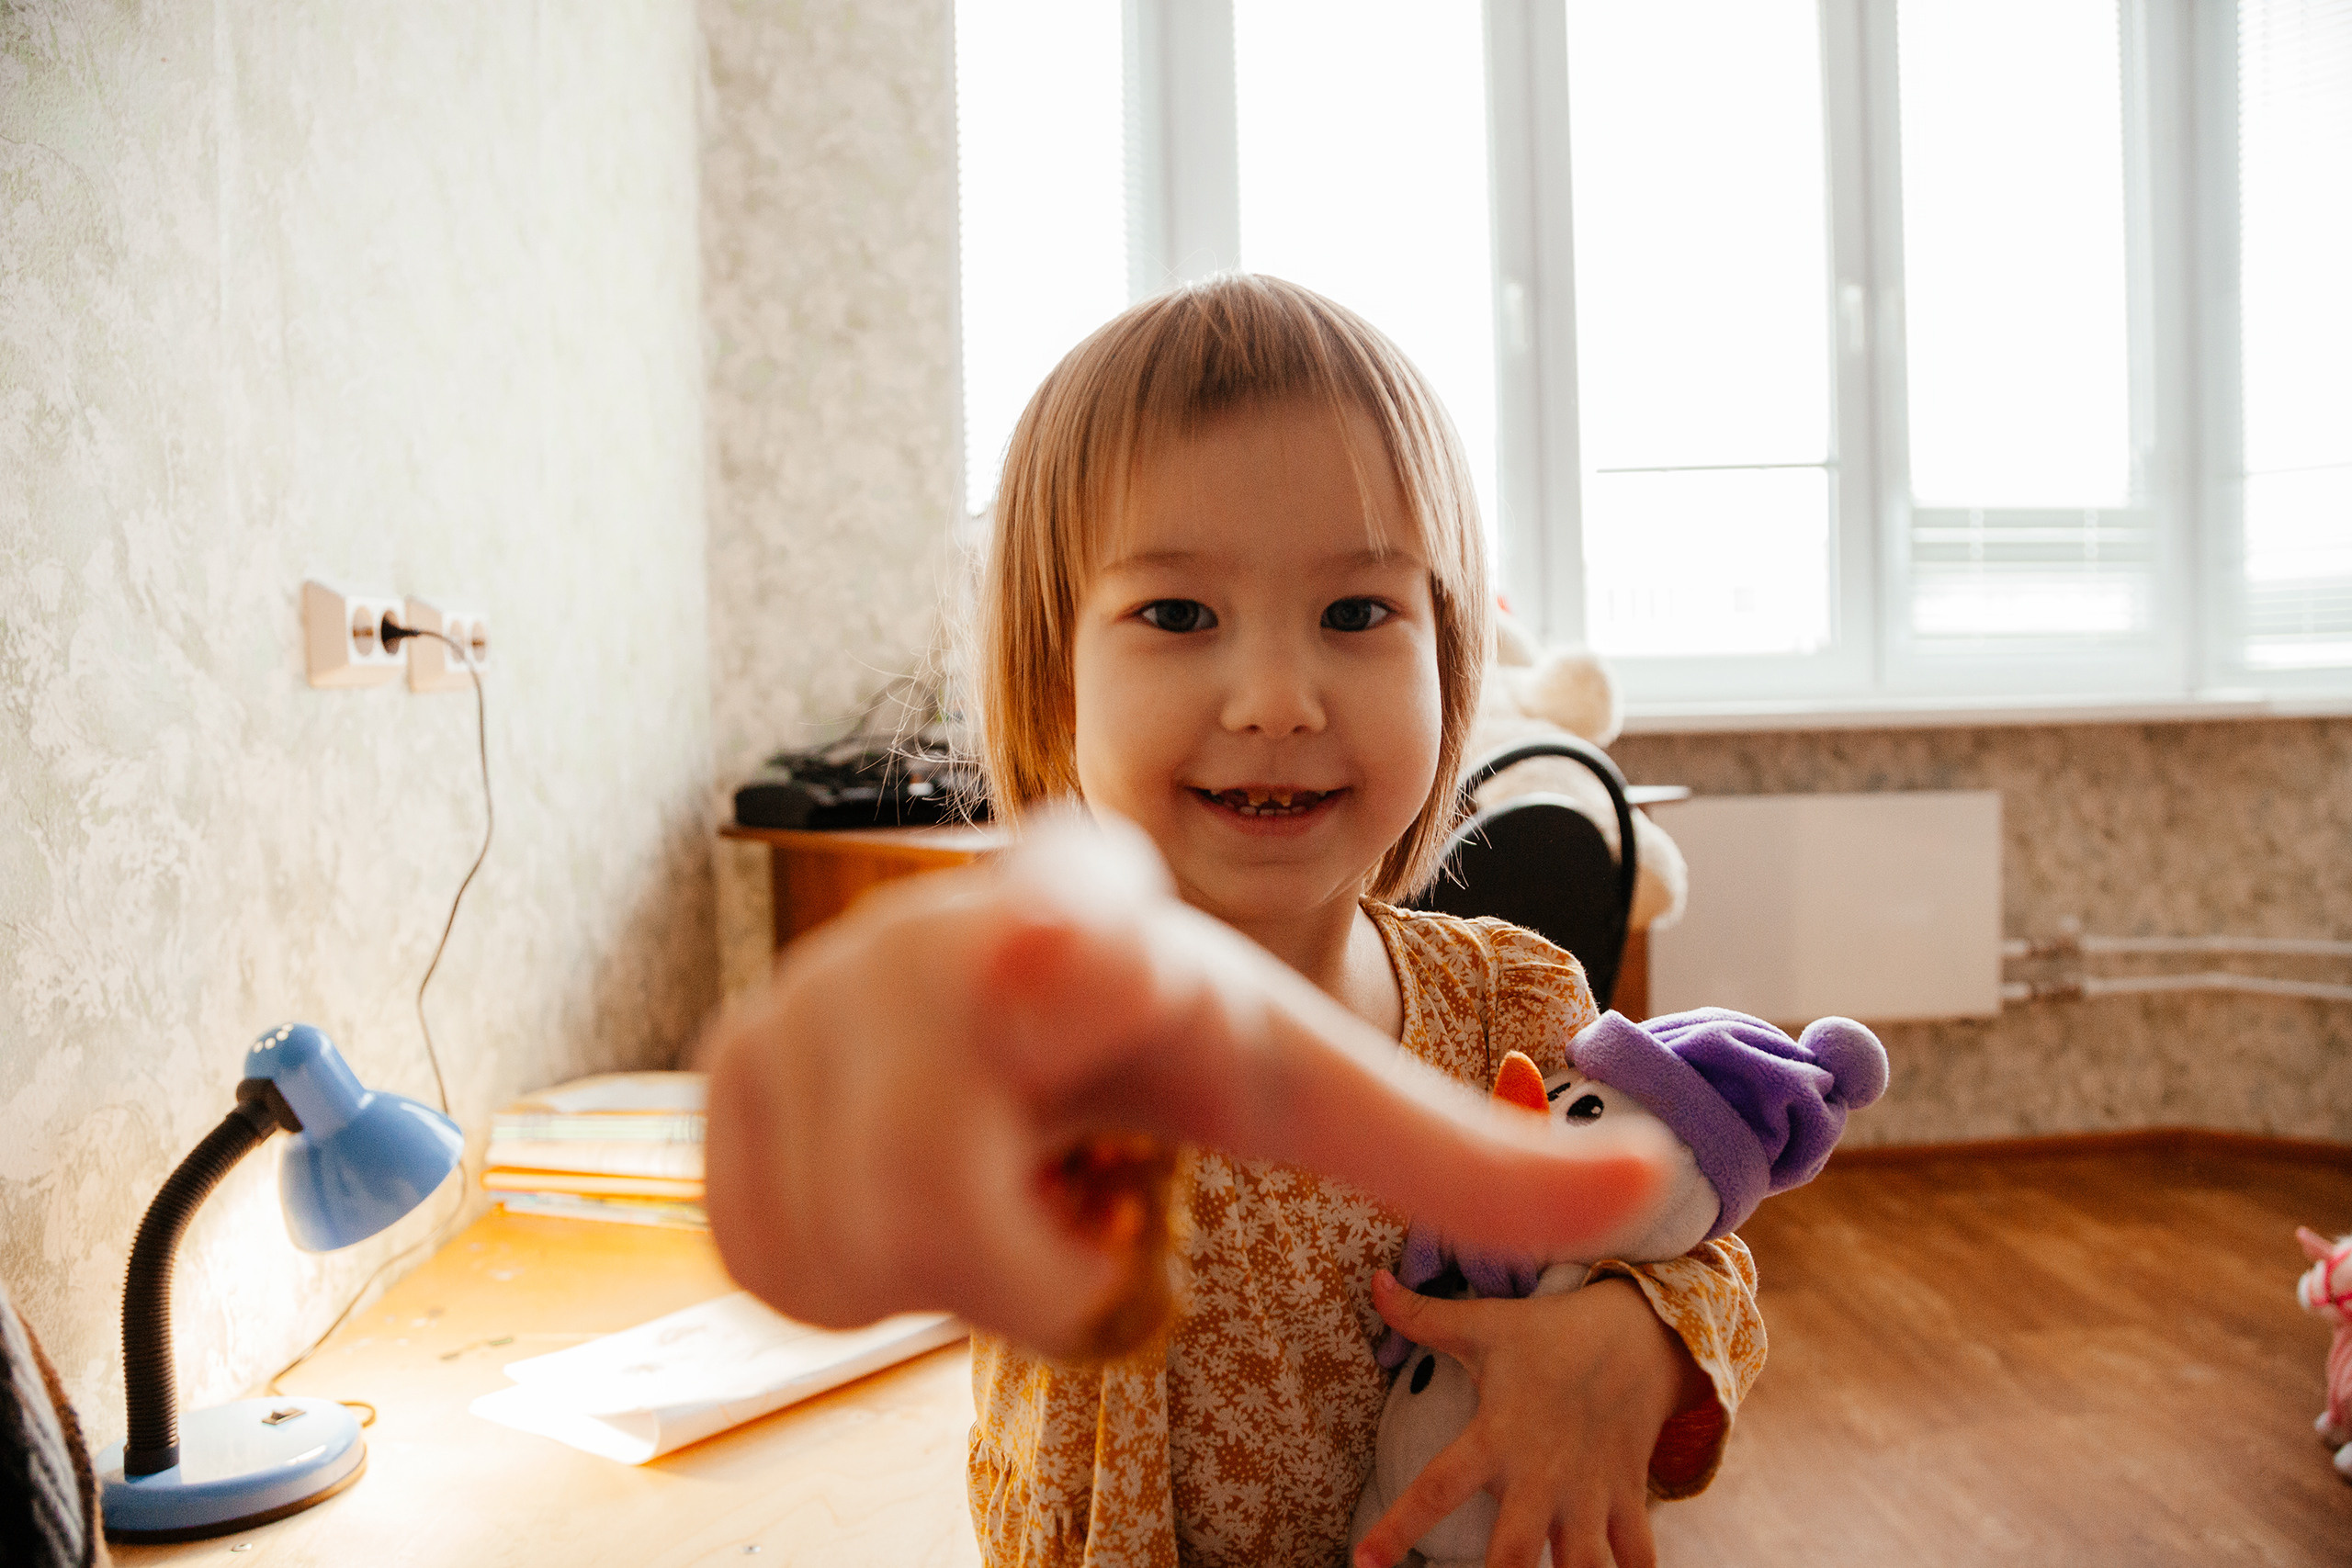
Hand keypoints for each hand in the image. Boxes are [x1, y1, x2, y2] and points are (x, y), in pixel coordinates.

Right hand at [700, 814, 1670, 1359]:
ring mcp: (799, 1011)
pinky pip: (780, 1271)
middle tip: (1089, 1201)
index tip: (1084, 953)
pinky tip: (929, 1191)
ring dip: (957, 1275)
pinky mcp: (723, 1085)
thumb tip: (1673, 1194)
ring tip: (1012, 1180)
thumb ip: (1472, 1161)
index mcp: (1096, 928)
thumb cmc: (1173, 1035)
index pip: (1065, 936)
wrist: (1016, 979)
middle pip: (943, 1213)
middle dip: (1036, 1270)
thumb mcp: (1313, 1092)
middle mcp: (927, 948)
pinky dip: (865, 1275)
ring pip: (855, 1261)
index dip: (1067, 955)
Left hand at [1355, 1270, 1710, 1567]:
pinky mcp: (1627, 1498)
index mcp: (1496, 1437)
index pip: (1435, 1489)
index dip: (1398, 1527)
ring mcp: (1588, 1492)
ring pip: (1581, 1566)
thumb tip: (1373, 1284)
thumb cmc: (1548, 1333)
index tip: (1364, 1563)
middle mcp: (1540, 1475)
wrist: (1638, 1332)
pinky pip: (1636, 1556)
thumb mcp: (1484, 1324)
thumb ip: (1423, 1318)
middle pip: (1514, 1552)